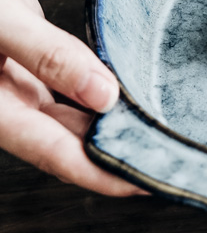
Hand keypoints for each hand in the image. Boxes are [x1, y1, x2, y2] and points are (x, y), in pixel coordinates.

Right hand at [0, 0, 146, 195]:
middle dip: (111, 155)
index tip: (146, 183)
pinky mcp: (22, 49)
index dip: (101, 173)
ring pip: (65, 114)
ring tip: (152, 134)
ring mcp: (10, 76)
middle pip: (64, 140)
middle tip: (165, 162)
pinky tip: (121, 93)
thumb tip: (104, 94)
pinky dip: (93, 89)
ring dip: (105, 125)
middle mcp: (1, 97)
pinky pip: (63, 81)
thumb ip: (46, 54)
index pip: (54, 152)